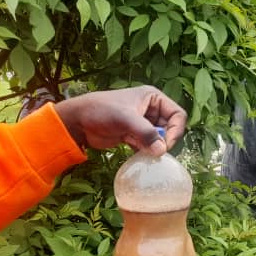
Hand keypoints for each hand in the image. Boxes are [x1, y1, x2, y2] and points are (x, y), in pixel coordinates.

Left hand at [55, 86, 186, 155]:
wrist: (77, 121)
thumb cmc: (101, 111)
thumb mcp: (126, 119)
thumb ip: (146, 134)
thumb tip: (162, 151)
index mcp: (153, 98)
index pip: (177, 114)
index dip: (175, 130)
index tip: (165, 144)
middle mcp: (150, 109)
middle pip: (170, 127)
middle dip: (165, 140)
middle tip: (156, 152)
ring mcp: (143, 123)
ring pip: (160, 138)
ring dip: (156, 147)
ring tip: (147, 155)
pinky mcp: (134, 135)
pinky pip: (148, 145)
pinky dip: (147, 152)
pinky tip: (140, 157)